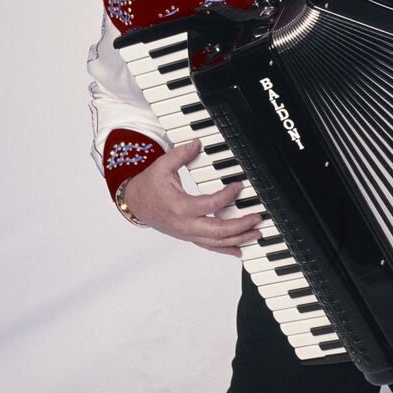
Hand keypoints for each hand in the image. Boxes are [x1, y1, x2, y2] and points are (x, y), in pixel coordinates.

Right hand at [121, 139, 262, 255]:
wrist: (135, 204)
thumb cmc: (149, 186)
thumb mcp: (162, 166)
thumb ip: (181, 154)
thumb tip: (198, 143)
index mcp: (180, 207)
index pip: (210, 204)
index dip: (228, 195)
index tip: (240, 185)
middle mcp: (185, 224)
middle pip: (217, 231)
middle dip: (240, 226)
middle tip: (257, 217)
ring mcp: (187, 233)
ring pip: (215, 243)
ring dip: (238, 239)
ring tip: (256, 233)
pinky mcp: (189, 236)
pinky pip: (209, 246)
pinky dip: (226, 249)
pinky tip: (240, 250)